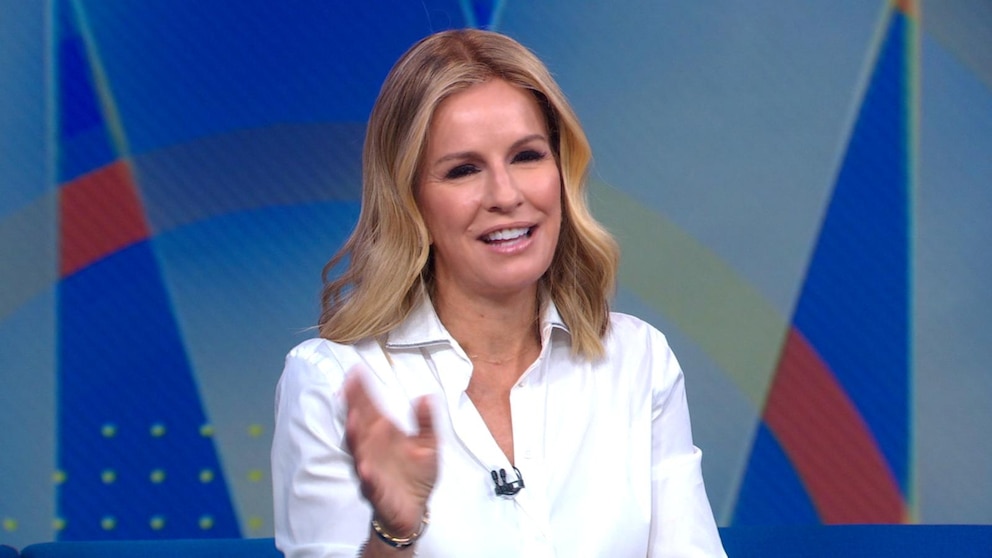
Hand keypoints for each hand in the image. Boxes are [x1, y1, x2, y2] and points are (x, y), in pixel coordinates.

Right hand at [344, 369, 437, 536]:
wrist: (415, 509)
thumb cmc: (416, 474)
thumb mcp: (428, 444)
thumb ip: (426, 421)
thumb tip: (426, 396)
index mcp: (385, 434)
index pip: (371, 408)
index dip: (363, 391)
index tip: (356, 371)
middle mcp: (373, 448)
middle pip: (361, 424)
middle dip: (354, 406)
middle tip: (348, 386)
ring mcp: (372, 468)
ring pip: (360, 451)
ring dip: (355, 437)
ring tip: (352, 420)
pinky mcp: (377, 491)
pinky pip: (370, 483)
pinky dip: (367, 475)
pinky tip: (365, 467)